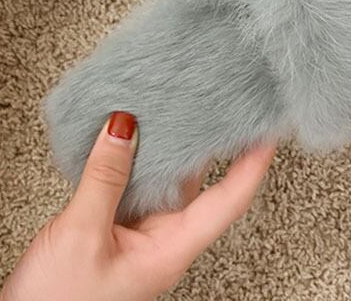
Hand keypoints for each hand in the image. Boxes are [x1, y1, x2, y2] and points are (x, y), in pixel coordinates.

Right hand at [0, 111, 275, 300]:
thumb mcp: (82, 235)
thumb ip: (105, 178)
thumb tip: (124, 126)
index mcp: (169, 250)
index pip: (227, 201)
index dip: (251, 164)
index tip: (267, 129)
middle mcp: (160, 242)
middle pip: (197, 185)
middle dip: (208, 142)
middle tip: (217, 100)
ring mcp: (137, 237)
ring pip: (163, 182)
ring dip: (166, 146)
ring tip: (173, 105)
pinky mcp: (112, 231)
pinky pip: (134, 186)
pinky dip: (133, 158)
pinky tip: (126, 135)